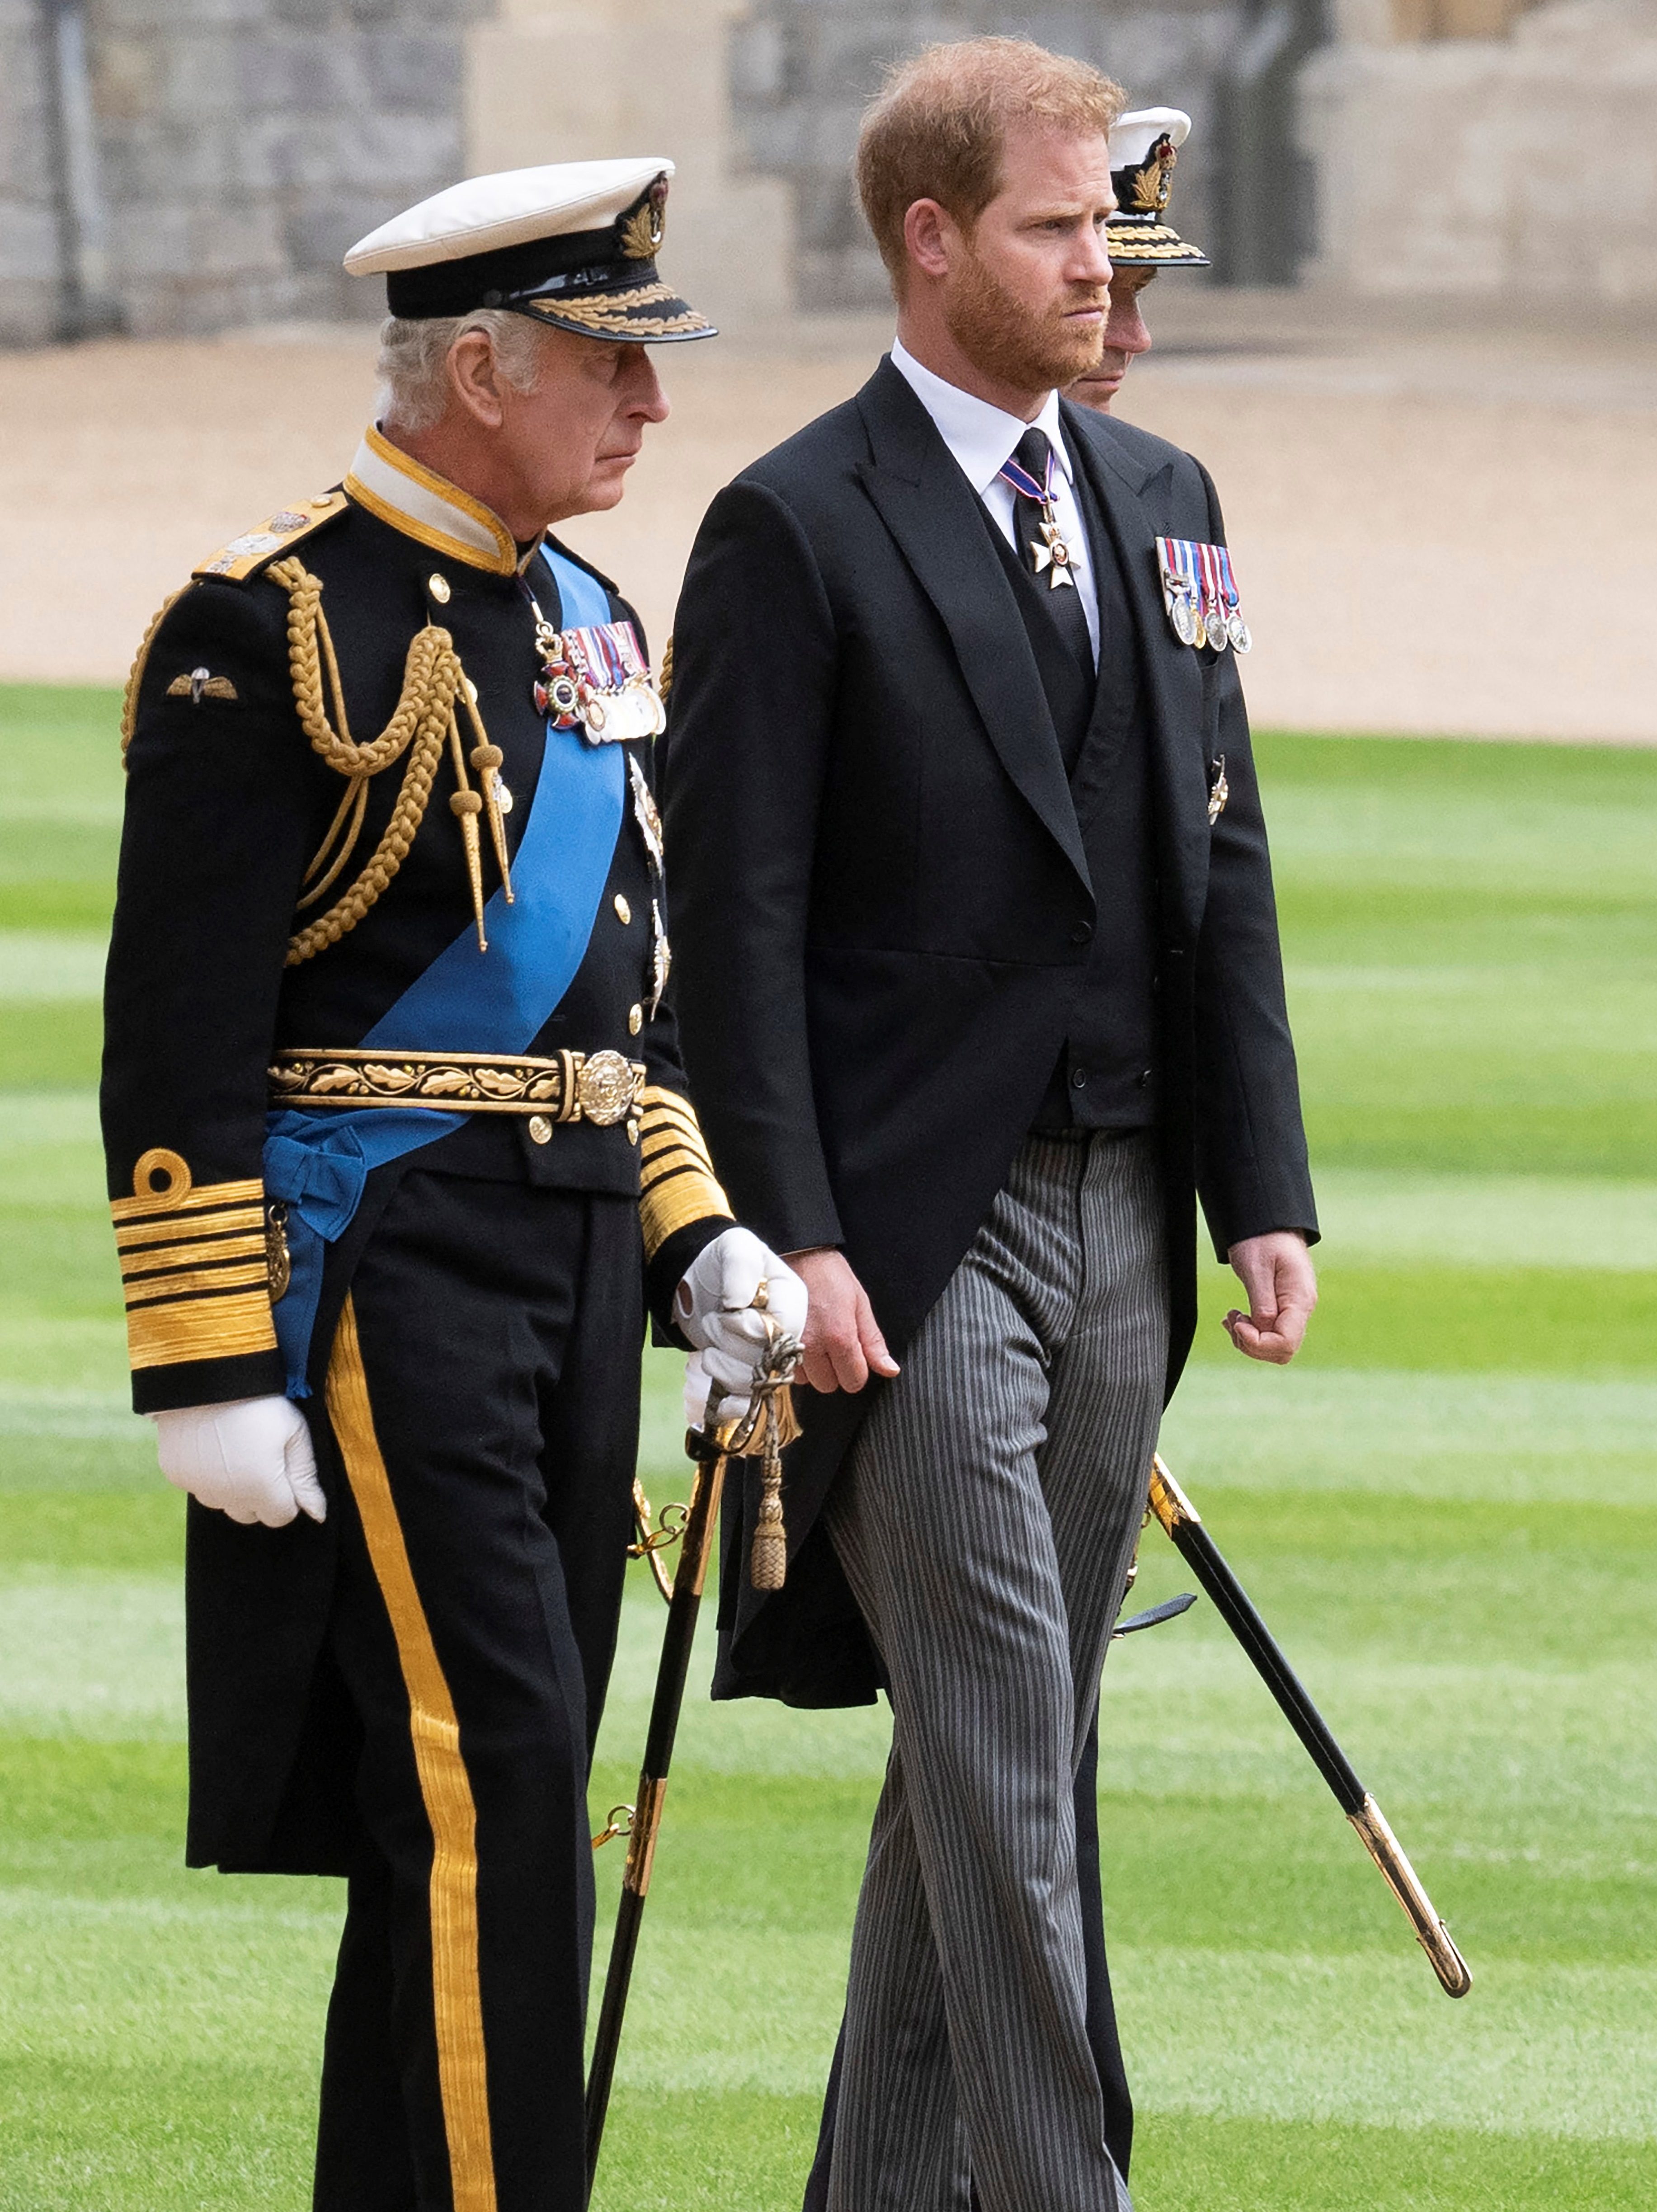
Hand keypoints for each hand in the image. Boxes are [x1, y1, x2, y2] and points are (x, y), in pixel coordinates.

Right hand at [151, 1395, 326, 1526]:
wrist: (207, 1375)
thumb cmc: (260, 1402)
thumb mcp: (295, 1433)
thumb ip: (305, 1477)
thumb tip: (318, 1514)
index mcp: (260, 1489)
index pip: (281, 1516)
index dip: (288, 1495)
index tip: (284, 1468)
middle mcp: (226, 1497)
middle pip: (251, 1514)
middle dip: (260, 1495)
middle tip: (261, 1457)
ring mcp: (197, 1487)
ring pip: (223, 1502)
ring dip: (233, 1487)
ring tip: (236, 1448)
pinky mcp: (176, 1474)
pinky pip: (198, 1486)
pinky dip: (207, 1474)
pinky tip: (212, 1445)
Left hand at [675, 1227, 808, 1409]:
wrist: (699, 1283)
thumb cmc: (721, 1261)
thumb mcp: (734, 1247)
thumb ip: (741, 1266)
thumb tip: (740, 1302)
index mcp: (792, 1297)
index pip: (786, 1327)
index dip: (753, 1327)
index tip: (728, 1309)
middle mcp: (787, 1331)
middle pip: (771, 1359)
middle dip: (733, 1344)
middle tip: (714, 1320)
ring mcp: (770, 1357)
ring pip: (757, 1383)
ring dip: (725, 1367)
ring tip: (711, 1341)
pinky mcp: (751, 1377)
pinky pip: (750, 1403)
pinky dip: (732, 1400)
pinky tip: (719, 1386)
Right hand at [784, 1248, 899, 1394]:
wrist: (797, 1255)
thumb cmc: (831, 1276)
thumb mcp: (860, 1304)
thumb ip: (873, 1341)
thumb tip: (890, 1370)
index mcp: (840, 1337)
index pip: (854, 1381)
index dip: (857, 1370)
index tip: (854, 1354)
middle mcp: (813, 1347)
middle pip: (829, 1385)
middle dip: (835, 1371)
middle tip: (834, 1345)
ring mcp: (790, 1346)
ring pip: (807, 1380)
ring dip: (813, 1368)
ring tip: (816, 1340)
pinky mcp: (774, 1343)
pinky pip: (788, 1369)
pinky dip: (796, 1362)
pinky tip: (801, 1341)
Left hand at [1223, 1232, 1316, 1363]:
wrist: (1269, 1224)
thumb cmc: (1262, 1240)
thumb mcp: (1256, 1268)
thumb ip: (1261, 1301)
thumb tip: (1262, 1330)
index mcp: (1299, 1299)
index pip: (1285, 1342)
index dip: (1258, 1343)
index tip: (1238, 1323)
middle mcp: (1302, 1309)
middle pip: (1282, 1350)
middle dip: (1252, 1344)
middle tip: (1233, 1318)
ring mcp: (1295, 1310)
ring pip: (1275, 1346)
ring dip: (1248, 1339)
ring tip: (1232, 1316)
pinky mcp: (1284, 1308)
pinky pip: (1270, 1332)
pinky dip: (1250, 1332)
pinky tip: (1236, 1316)